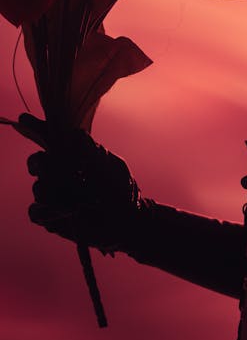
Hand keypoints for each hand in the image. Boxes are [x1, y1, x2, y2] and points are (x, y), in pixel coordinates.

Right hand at [27, 122, 140, 252]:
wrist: (127, 219)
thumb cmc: (120, 187)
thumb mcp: (111, 164)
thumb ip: (92, 150)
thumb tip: (75, 134)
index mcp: (71, 155)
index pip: (48, 140)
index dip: (36, 129)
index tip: (26, 120)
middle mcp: (58, 172)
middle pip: (37, 162)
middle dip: (42, 163)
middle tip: (51, 165)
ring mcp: (52, 194)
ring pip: (38, 188)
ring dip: (55, 191)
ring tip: (76, 198)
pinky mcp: (49, 217)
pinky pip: (35, 211)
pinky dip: (50, 211)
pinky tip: (69, 211)